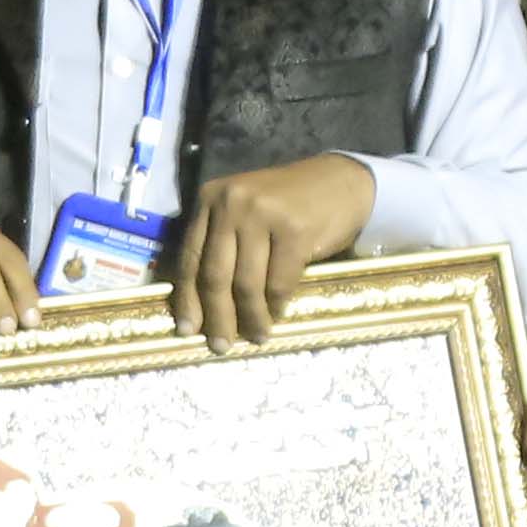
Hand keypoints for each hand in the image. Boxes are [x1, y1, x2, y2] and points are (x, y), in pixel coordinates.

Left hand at [169, 154, 377, 352]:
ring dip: (251, 318)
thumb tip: (202, 306)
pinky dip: (276, 305)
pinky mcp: (294, 230)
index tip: (185, 330)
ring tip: (257, 336)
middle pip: (215, 274)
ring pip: (246, 283)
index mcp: (210, 198)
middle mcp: (231, 203)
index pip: (190, 257)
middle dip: (217, 317)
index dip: (187, 299)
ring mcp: (262, 214)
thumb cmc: (288, 204)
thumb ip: (221, 244)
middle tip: (221, 345)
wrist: (341, 181)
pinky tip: (277, 315)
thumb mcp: (244, 213)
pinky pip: (278, 282)